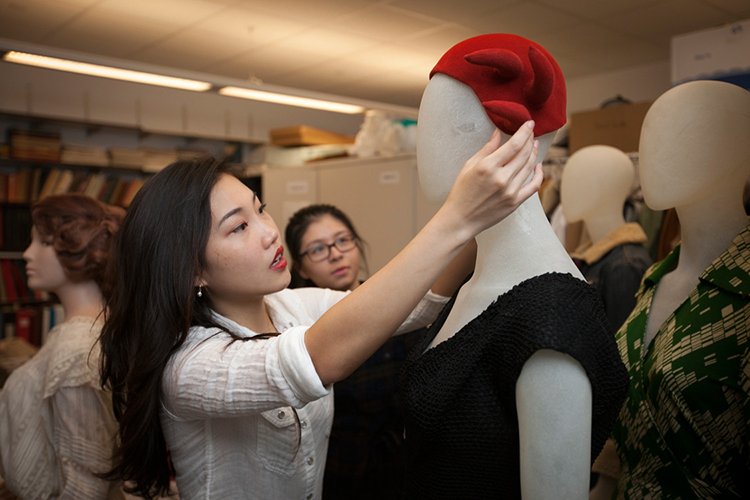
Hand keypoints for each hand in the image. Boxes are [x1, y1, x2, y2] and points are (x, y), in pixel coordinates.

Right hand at [440, 120, 541, 237]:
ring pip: (530, 167)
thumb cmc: (462, 191)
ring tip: (534, 145)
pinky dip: (539, 174)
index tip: (529, 124)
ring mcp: (510, 191)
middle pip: (524, 154)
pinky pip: (534, 185)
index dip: (525, 132)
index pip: (514, 144)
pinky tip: (538, 166)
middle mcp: (501, 178)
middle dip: (530, 140)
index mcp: (488, 167)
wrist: (461, 219)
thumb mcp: (469, 166)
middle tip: (532, 133)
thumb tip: (498, 132)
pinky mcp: (515, 202)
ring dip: (534, 154)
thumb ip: (487, 149)